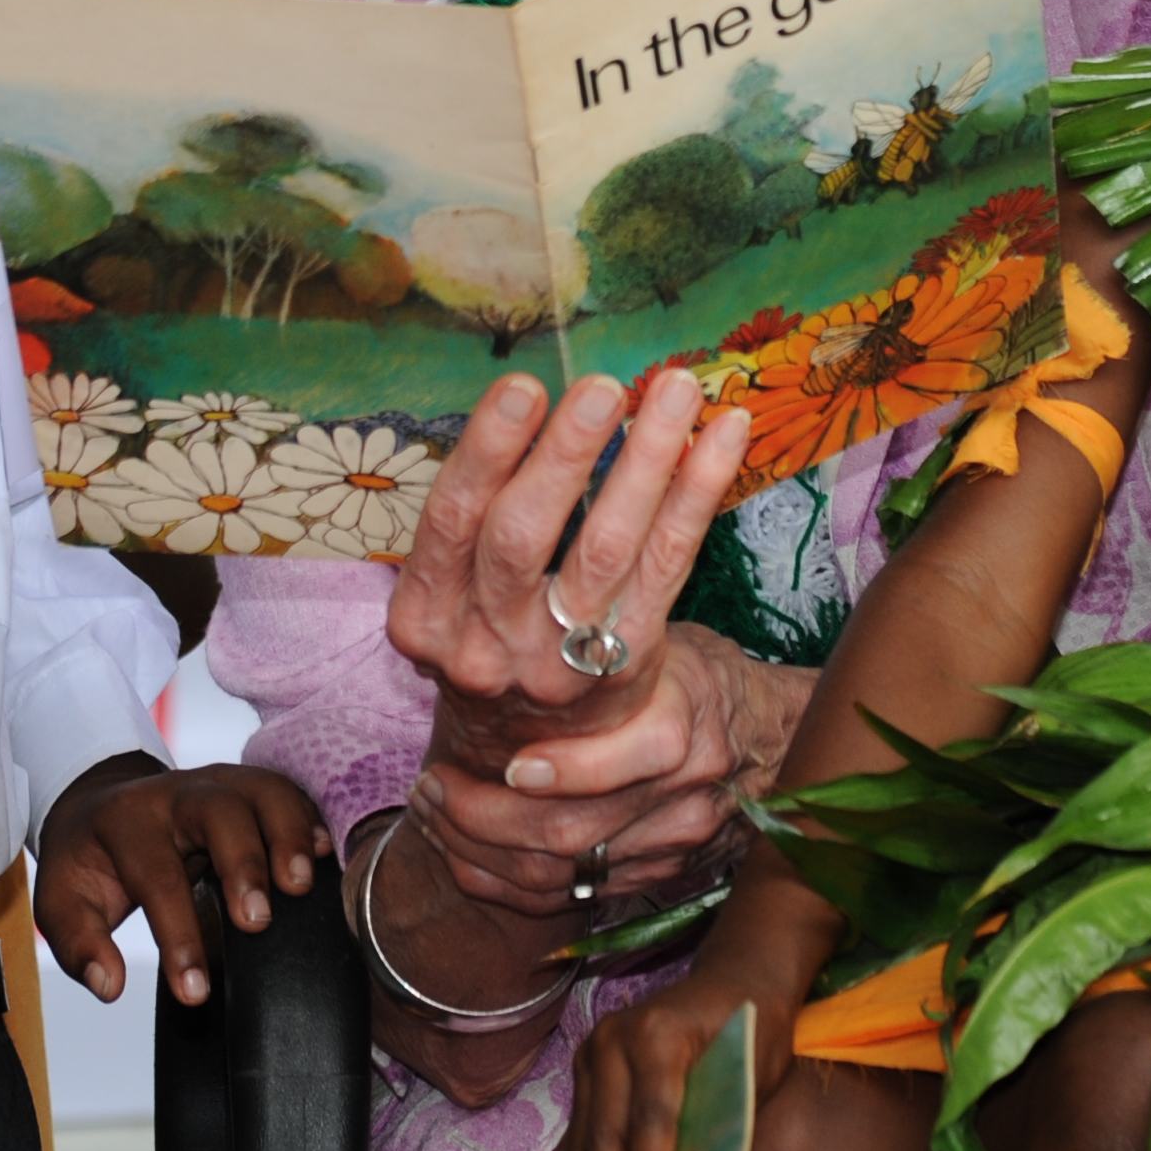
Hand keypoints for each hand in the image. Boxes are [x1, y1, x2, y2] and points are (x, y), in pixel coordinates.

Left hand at [35, 755, 331, 1005]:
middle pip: (217, 810)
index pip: (155, 875)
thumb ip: (79, 945)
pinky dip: (308, 820)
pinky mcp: (249, 785)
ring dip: (288, 834)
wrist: (100, 805)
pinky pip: (287, 791)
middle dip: (242, 863)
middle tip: (257, 922)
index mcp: (124, 822)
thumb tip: (109, 984)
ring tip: (302, 886)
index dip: (178, 936)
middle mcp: (175, 793)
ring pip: (262, 789)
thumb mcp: (61, 902)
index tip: (195, 992)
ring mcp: (218, 781)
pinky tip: (325, 857)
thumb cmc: (88, 862)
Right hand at [387, 366, 750, 743]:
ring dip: (646, 460)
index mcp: (425, 617)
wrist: (521, 763)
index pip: (451, 521)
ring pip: (607, 548)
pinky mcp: (628, 663)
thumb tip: (531, 405)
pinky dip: (700, 492)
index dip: (486, 451)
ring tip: (676, 391)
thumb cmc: (486, 644)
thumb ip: (473, 525)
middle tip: (603, 387)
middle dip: (564, 454)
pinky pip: (669, 565)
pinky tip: (725, 435)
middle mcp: (485, 645)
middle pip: (522, 536)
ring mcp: (559, 662)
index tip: (522, 387)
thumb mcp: (447, 600)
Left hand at [410, 628, 804, 915]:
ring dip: (481, 854)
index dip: (551, 773)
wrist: (773, 739)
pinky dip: (508, 883)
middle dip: (482, 817)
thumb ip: (599, 656)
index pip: (613, 767)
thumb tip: (502, 633)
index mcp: (680, 729)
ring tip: (436, 815)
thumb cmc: (699, 677)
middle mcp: (679, 799)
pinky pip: (570, 898)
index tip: (499, 761)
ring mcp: (667, 848)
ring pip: (560, 876)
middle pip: (570, 834)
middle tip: (431, 787)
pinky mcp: (655, 878)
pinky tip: (468, 854)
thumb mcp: (663, 646)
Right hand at [554, 964, 790, 1150]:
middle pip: (605, 1136)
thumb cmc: (753, 1033)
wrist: (734, 981)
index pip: (653, 1112)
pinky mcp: (583, 1081)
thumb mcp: (751, 1070)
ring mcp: (590, 1060)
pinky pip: (572, 1146)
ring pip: (580, 1148)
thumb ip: (719, 1122)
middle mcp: (611, 1042)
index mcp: (658, 1033)